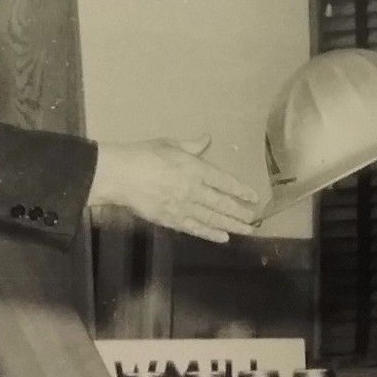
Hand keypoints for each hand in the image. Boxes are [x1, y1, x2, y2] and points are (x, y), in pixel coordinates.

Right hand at [88, 135, 260, 241]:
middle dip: (240, 212)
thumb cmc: (144, 155)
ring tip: (247, 231)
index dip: (241, 190)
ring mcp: (184, 207)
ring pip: (213, 219)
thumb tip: (207, 139)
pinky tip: (223, 238)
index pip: (225, 182)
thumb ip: (192, 145)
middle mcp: (194, 190)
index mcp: (196, 169)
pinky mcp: (171, 220)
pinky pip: (195, 229)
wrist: (121, 176)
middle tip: (254, 219)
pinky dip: (210, 234)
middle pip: (222, 204)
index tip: (254, 197)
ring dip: (231, 225)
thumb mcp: (170, 144)